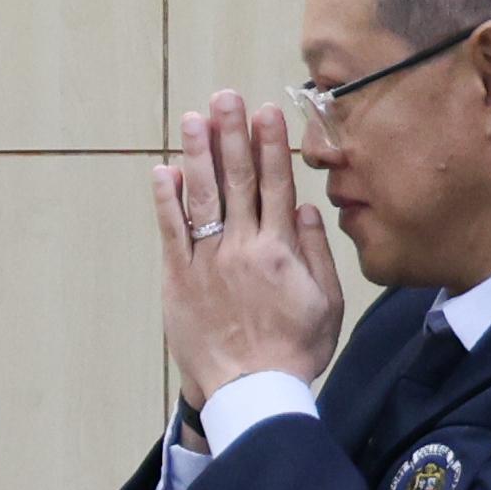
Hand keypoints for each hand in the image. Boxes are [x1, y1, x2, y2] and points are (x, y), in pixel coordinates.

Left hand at [149, 93, 346, 407]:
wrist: (252, 392)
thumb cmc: (294, 350)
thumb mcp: (328, 303)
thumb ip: (317, 252)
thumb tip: (309, 209)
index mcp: (283, 251)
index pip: (277, 186)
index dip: (271, 146)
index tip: (268, 111)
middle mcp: (244, 247)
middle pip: (238, 181)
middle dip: (232, 135)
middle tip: (225, 97)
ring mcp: (208, 260)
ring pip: (202, 197)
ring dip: (197, 154)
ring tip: (194, 118)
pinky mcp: (180, 278)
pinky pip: (171, 231)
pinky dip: (165, 199)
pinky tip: (162, 170)